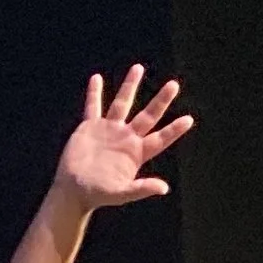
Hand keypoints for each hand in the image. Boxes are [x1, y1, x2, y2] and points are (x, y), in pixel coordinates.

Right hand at [53, 66, 193, 209]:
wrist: (73, 190)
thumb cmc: (98, 194)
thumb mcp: (122, 193)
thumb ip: (141, 188)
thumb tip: (164, 188)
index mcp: (136, 153)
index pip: (160, 138)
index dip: (174, 130)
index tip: (189, 119)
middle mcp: (126, 138)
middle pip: (148, 115)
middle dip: (161, 100)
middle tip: (174, 85)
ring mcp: (109, 130)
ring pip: (122, 103)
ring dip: (130, 86)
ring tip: (138, 67)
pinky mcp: (90, 127)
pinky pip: (93, 106)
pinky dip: (94, 93)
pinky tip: (97, 79)